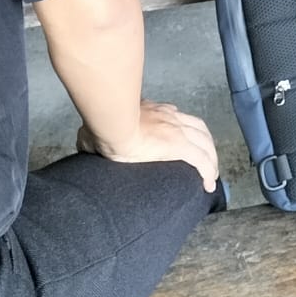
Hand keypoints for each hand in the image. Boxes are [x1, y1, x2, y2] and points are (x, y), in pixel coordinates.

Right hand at [78, 100, 219, 187]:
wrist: (112, 124)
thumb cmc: (102, 125)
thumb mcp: (97, 129)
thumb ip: (94, 136)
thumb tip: (84, 143)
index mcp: (153, 112)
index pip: (176, 117)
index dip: (185, 130)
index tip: (185, 140)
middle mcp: (170, 117)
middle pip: (198, 128)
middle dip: (205, 143)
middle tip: (207, 159)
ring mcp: (176, 129)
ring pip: (204, 143)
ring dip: (211, 158)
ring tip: (211, 174)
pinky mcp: (178, 145)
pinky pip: (201, 160)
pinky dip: (208, 171)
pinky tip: (209, 184)